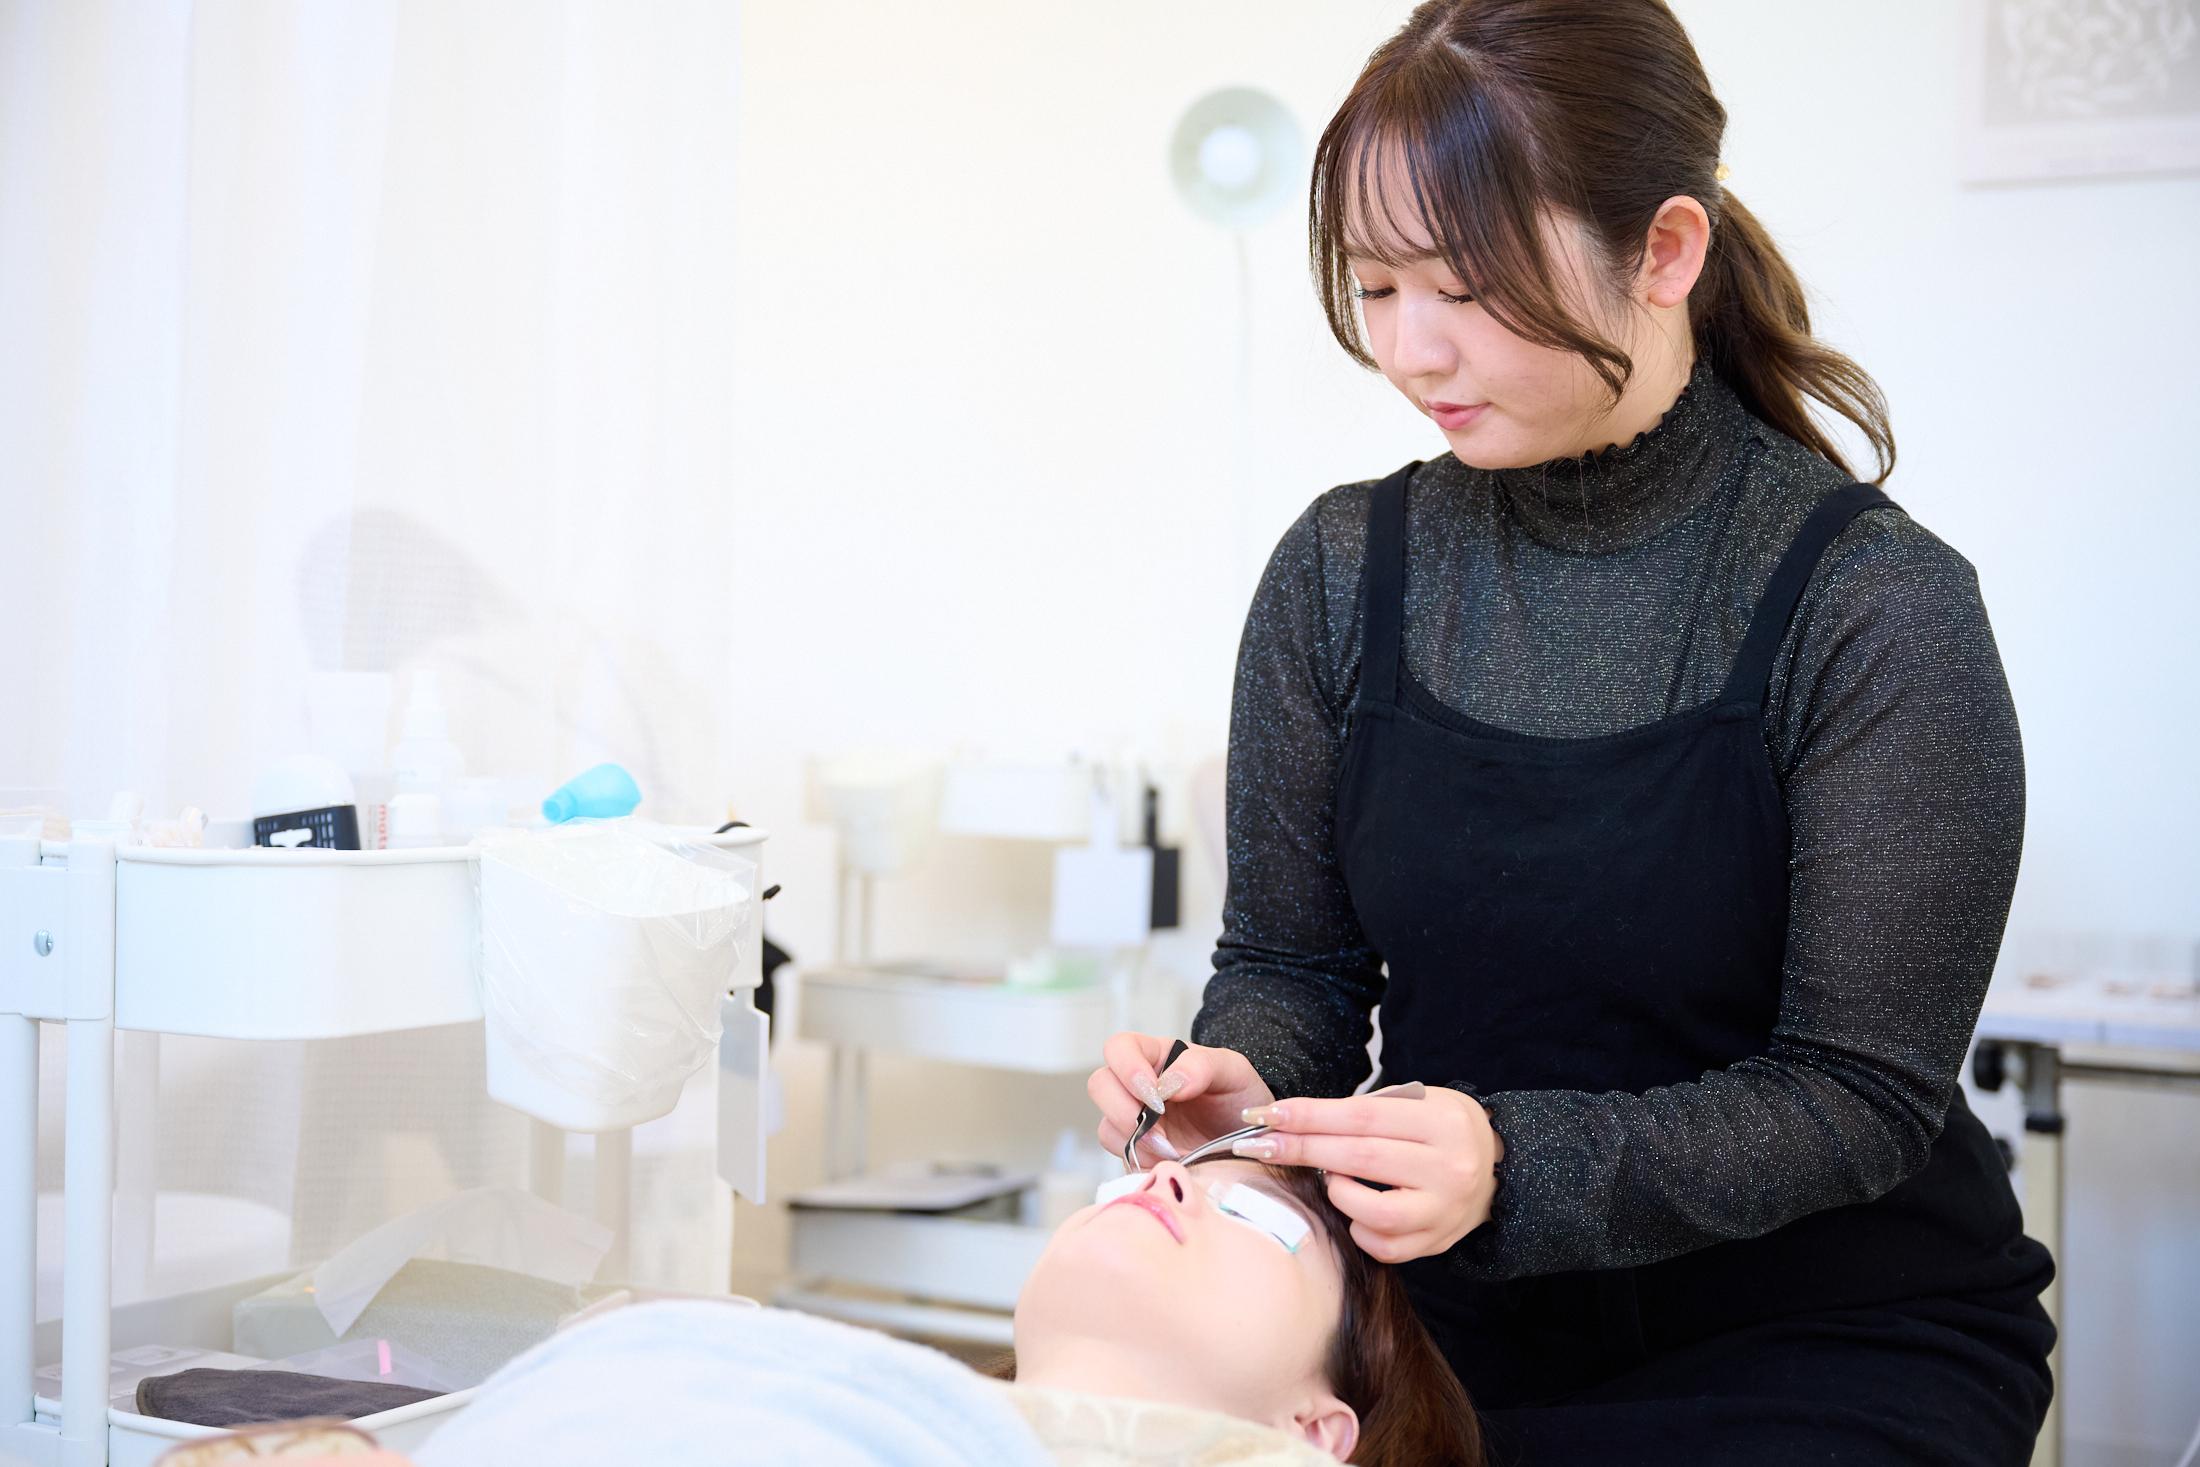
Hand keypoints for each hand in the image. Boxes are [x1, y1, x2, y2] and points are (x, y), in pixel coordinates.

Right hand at [1089, 1033, 1274, 1163]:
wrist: (1251, 1141)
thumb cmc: (1240, 1098)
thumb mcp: (1233, 1071)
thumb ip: (1203, 1065)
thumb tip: (1171, 1083)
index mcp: (1157, 1057)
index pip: (1119, 1048)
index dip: (1126, 1068)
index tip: (1155, 1095)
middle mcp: (1139, 1088)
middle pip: (1100, 1086)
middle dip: (1124, 1110)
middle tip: (1159, 1127)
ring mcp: (1136, 1122)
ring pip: (1107, 1127)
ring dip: (1138, 1141)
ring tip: (1174, 1150)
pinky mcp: (1140, 1154)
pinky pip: (1125, 1159)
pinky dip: (1146, 1162)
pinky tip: (1173, 1161)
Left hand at [1237, 1088, 1503, 1262]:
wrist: (1498, 1168)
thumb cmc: (1441, 1128)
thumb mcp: (1416, 1103)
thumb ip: (1365, 1113)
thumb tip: (1292, 1120)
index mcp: (1442, 1123)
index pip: (1361, 1117)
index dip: (1309, 1116)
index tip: (1266, 1114)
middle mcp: (1450, 1168)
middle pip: (1358, 1158)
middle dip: (1300, 1149)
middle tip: (1257, 1144)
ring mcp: (1445, 1211)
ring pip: (1373, 1211)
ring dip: (1336, 1192)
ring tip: (1329, 1178)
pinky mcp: (1436, 1242)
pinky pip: (1383, 1245)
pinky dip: (1357, 1227)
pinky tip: (1353, 1209)